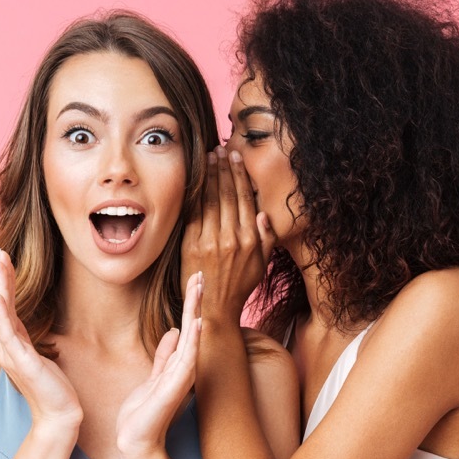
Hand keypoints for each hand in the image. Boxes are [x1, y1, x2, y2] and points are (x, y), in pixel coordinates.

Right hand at [0, 249, 82, 429]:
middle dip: (1, 277)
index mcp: (15, 346)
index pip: (9, 309)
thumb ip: (36, 344)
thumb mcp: (45, 359)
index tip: (7, 262)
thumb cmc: (55, 391)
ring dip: (1, 285)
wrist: (60, 417)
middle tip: (0, 252)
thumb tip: (37, 334)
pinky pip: (8, 330)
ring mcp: (12, 354)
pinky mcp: (21, 360)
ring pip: (3, 312)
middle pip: (2, 305)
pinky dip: (3, 310)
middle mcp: (8, 348)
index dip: (7, 285)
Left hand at [116, 272, 202, 458]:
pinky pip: (186, 360)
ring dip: (195, 312)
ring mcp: (181, 378)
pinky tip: (196, 324)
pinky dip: (193, 342)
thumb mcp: (152, 377)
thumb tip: (173, 331)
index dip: (190, 303)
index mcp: (177, 363)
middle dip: (195, 300)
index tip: (194, 278)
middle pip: (192, 327)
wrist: (135, 440)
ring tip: (199, 288)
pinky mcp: (174, 388)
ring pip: (192, 338)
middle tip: (199, 273)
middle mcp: (183, 368)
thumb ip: (164, 356)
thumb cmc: (143, 412)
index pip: (186, 326)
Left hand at [182, 147, 275, 324]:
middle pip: (226, 194)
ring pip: (210, 199)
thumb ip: (267, 239)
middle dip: (222, 168)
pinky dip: (195, 194)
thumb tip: (264, 214)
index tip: (234, 158)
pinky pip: (194, 213)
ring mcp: (210, 241)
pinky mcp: (192, 245)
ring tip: (207, 157)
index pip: (244, 198)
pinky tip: (194, 179)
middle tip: (219, 149)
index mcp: (251, 239)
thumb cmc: (239, 286)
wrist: (215, 309)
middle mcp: (232, 237)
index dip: (238, 175)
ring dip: (208, 175)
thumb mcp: (262, 264)